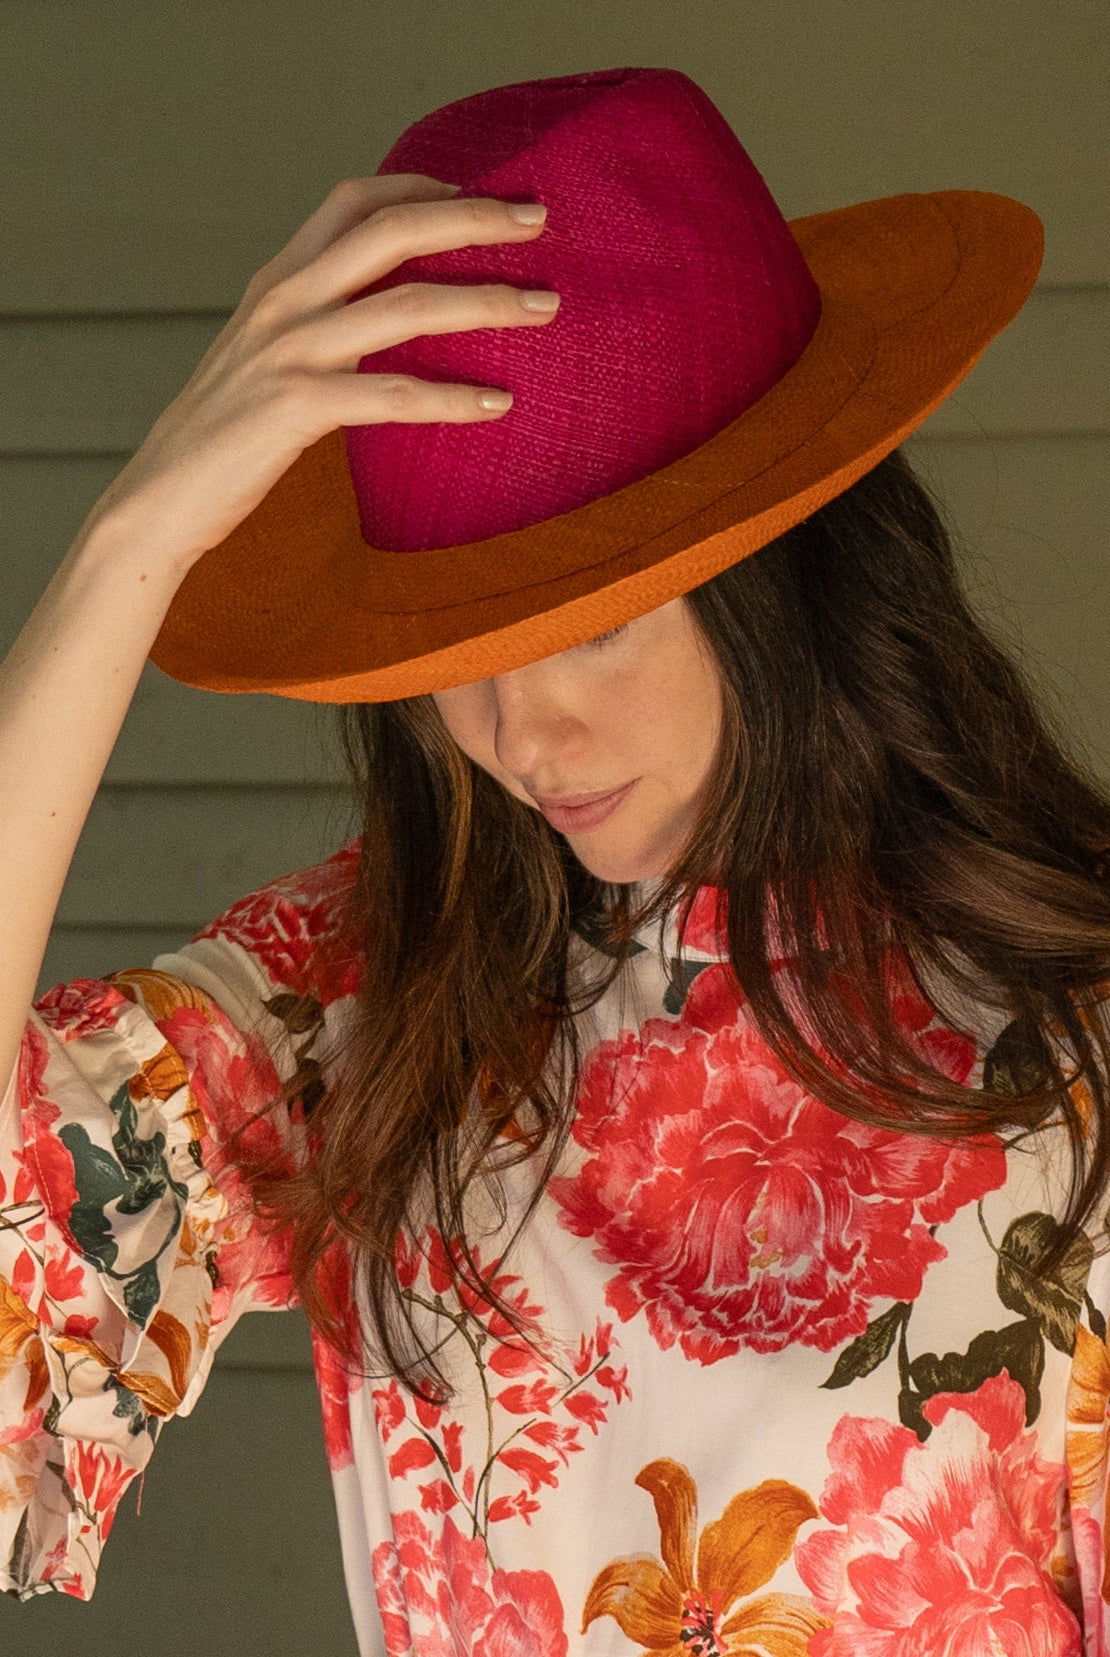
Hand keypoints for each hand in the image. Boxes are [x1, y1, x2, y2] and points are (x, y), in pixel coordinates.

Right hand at [82, 174, 557, 578]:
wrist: (162, 498)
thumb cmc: (226, 436)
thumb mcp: (267, 357)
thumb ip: (320, 325)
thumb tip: (388, 317)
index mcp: (278, 280)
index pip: (354, 200)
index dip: (423, 186)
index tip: (482, 194)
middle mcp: (284, 300)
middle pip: (391, 229)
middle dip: (473, 217)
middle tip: (538, 218)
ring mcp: (288, 350)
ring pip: (406, 305)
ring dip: (486, 300)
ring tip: (545, 307)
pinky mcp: (295, 408)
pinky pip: (393, 395)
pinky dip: (452, 397)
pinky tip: (498, 404)